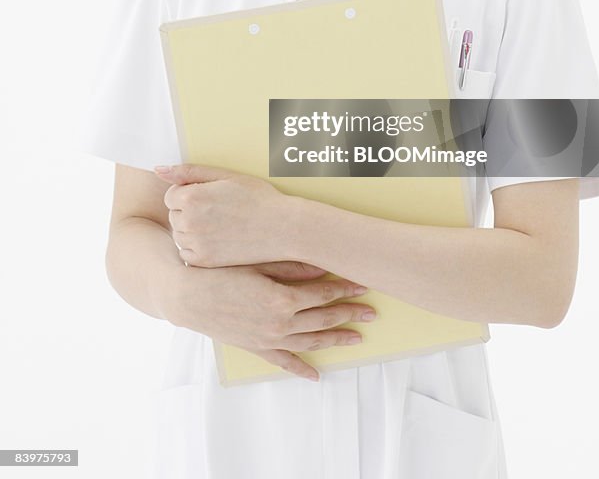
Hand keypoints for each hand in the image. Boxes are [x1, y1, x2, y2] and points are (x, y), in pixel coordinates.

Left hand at [154, 163, 294, 266]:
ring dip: (191, 230)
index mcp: (192, 196)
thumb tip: (158, 169)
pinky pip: (186, 254)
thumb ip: (189, 172)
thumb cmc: (257, 198)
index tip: (210, 197)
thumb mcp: (226, 176)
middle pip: (174, 215)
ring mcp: (195, 243)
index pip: (171, 195)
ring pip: (179, 235)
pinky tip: (218, 241)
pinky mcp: (204, 261)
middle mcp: (189, 221)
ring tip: (219, 225)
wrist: (281, 228)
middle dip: (189, 212)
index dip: (190, 194)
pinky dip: (197, 248)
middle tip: (218, 211)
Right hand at [168, 258, 377, 380]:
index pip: (323, 292)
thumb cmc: (221, 272)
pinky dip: (301, 369)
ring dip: (336, 338)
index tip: (362, 283)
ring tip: (357, 337)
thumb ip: (292, 266)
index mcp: (283, 298)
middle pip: (324, 318)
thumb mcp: (259, 262)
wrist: (188, 295)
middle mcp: (280, 323)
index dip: (345, 287)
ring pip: (311, 341)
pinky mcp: (257, 347)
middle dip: (349, 313)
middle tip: (371, 312)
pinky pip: (285, 362)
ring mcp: (270, 339)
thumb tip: (322, 266)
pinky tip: (316, 374)